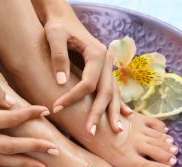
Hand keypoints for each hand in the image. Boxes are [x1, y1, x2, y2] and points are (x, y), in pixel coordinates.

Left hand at [32, 0, 132, 134]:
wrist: (65, 18)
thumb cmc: (57, 26)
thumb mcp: (54, 35)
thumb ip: (58, 56)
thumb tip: (61, 82)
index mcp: (96, 53)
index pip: (88, 83)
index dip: (73, 97)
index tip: (56, 107)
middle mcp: (107, 61)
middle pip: (105, 92)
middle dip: (98, 113)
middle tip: (90, 132)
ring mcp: (109, 67)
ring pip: (113, 93)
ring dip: (113, 113)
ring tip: (116, 131)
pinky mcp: (105, 72)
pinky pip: (114, 90)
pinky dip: (119, 103)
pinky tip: (126, 115)